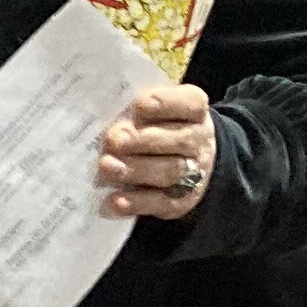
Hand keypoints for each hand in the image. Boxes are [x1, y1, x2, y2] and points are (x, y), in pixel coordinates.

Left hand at [98, 82, 217, 219]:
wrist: (188, 163)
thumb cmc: (160, 126)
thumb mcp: (158, 111)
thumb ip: (138, 109)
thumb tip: (106, 112)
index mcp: (195, 111)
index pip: (191, 103)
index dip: (166, 103)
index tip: (139, 105)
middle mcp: (199, 141)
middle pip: (178, 141)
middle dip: (142, 140)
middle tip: (114, 140)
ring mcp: (194, 173)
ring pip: (169, 172)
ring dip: (136, 170)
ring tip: (107, 166)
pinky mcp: (180, 202)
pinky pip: (160, 203)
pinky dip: (136, 203)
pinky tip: (115, 200)